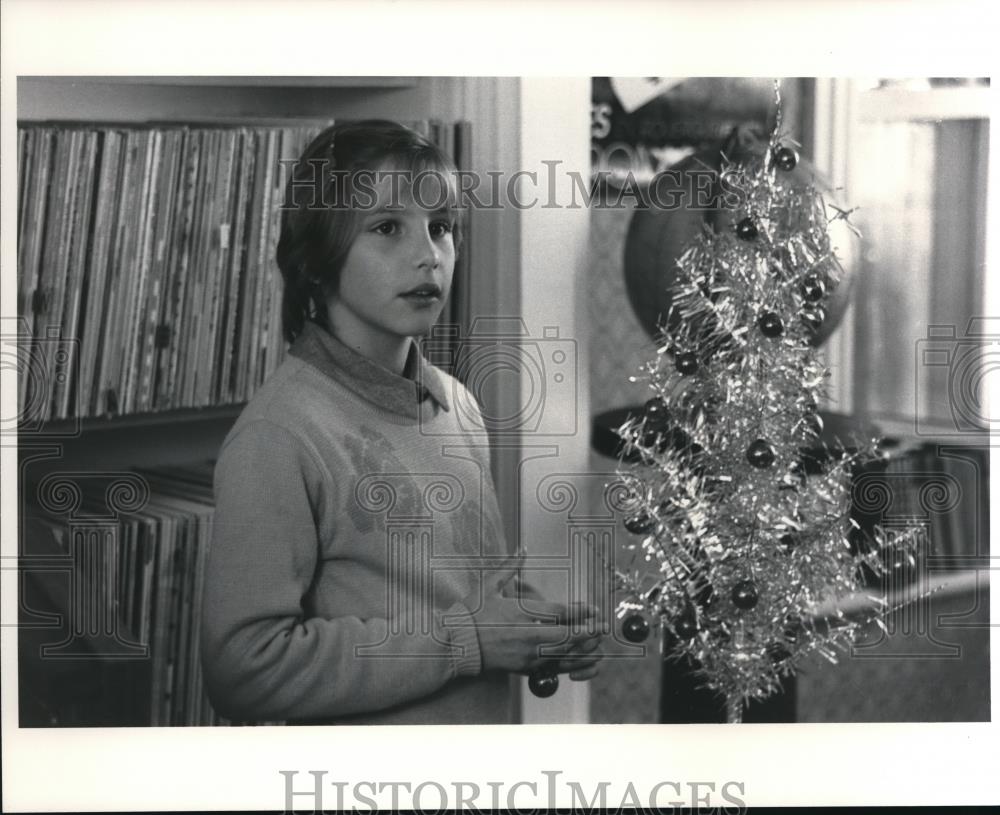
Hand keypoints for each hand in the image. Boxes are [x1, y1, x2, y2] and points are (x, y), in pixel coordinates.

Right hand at [463, 548, 604, 679]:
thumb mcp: (489, 584)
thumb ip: (510, 566)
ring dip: (580, 648)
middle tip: (603, 627)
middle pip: (566, 635)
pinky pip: (550, 667)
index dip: (580, 611)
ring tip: (595, 642)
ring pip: (561, 653)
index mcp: (520, 612)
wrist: (457, 643)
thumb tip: (523, 547)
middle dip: (587, 632)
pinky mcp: (523, 667)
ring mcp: (525, 654)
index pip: (559, 612)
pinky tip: (576, 658)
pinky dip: (566, 662)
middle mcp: (526, 634)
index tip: (594, 609)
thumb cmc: (472, 612)